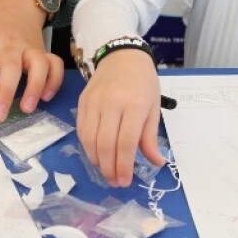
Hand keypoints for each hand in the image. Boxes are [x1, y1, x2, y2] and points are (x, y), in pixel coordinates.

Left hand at [0, 0, 63, 121]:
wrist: (20, 0)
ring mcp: (30, 48)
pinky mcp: (44, 51)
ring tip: (27, 108)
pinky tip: (46, 97)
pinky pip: (55, 66)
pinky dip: (54, 81)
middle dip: (5, 93)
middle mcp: (10, 46)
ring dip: (35, 88)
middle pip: (10, 69)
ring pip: (39, 67)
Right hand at [76, 49, 163, 187]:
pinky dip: (87, 147)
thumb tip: (156, 162)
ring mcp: (94, 102)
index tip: (125, 181)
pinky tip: (96, 155)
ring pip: (89, 140)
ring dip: (96, 161)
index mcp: (134, 105)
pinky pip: (81, 130)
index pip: (126, 142)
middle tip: (115, 182)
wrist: (122, 56)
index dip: (124, 166)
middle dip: (109, 168)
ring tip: (106, 171)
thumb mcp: (153, 107)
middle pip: (105, 144)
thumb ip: (150, 137)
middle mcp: (112, 103)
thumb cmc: (143, 82)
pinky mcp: (82, 102)